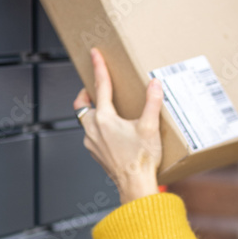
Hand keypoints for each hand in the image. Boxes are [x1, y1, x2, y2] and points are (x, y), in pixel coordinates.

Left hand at [73, 48, 163, 203]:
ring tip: (108, 110)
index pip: (100, 86)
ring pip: (85, 121)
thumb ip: (152, 103)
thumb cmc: (141, 159)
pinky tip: (113, 131)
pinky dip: (98, 127)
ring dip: (94, 112)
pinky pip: (91, 135)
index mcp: (104, 118)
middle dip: (86, 94)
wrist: (134, 185)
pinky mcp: (95, 153)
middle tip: (94, 88)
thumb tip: (155, 84)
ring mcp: (91, 142)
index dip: (98, 67)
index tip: (94, 54)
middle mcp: (93, 129)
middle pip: (82, 104)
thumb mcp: (150, 127)